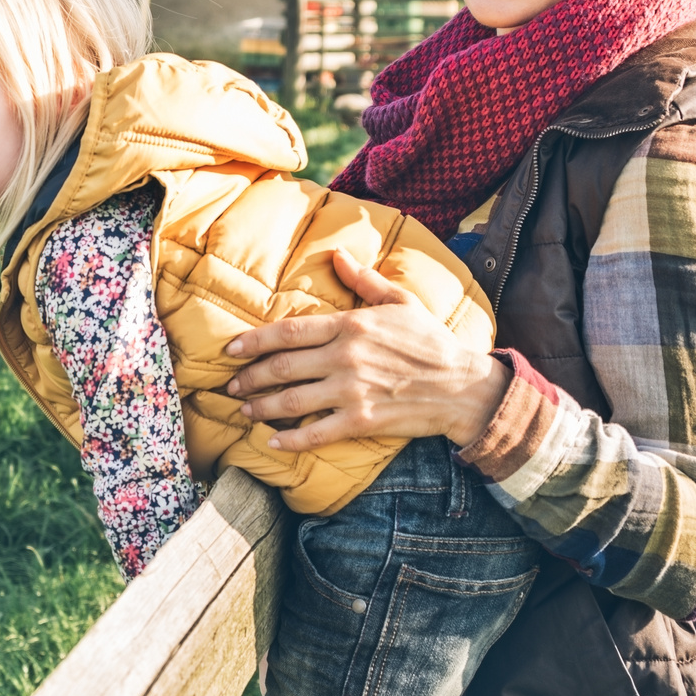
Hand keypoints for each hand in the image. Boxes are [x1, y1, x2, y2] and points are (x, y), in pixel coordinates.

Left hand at [223, 252, 509, 450]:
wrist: (464, 386)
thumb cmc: (432, 342)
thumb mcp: (401, 302)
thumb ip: (365, 280)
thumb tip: (338, 254)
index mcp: (351, 325)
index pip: (289, 331)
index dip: (254, 340)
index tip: (230, 349)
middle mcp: (345, 356)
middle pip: (282, 367)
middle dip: (250, 377)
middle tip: (230, 384)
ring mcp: (352, 390)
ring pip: (291, 400)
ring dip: (261, 407)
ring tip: (244, 410)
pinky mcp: (361, 421)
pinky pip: (315, 433)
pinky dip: (290, 439)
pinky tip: (271, 441)